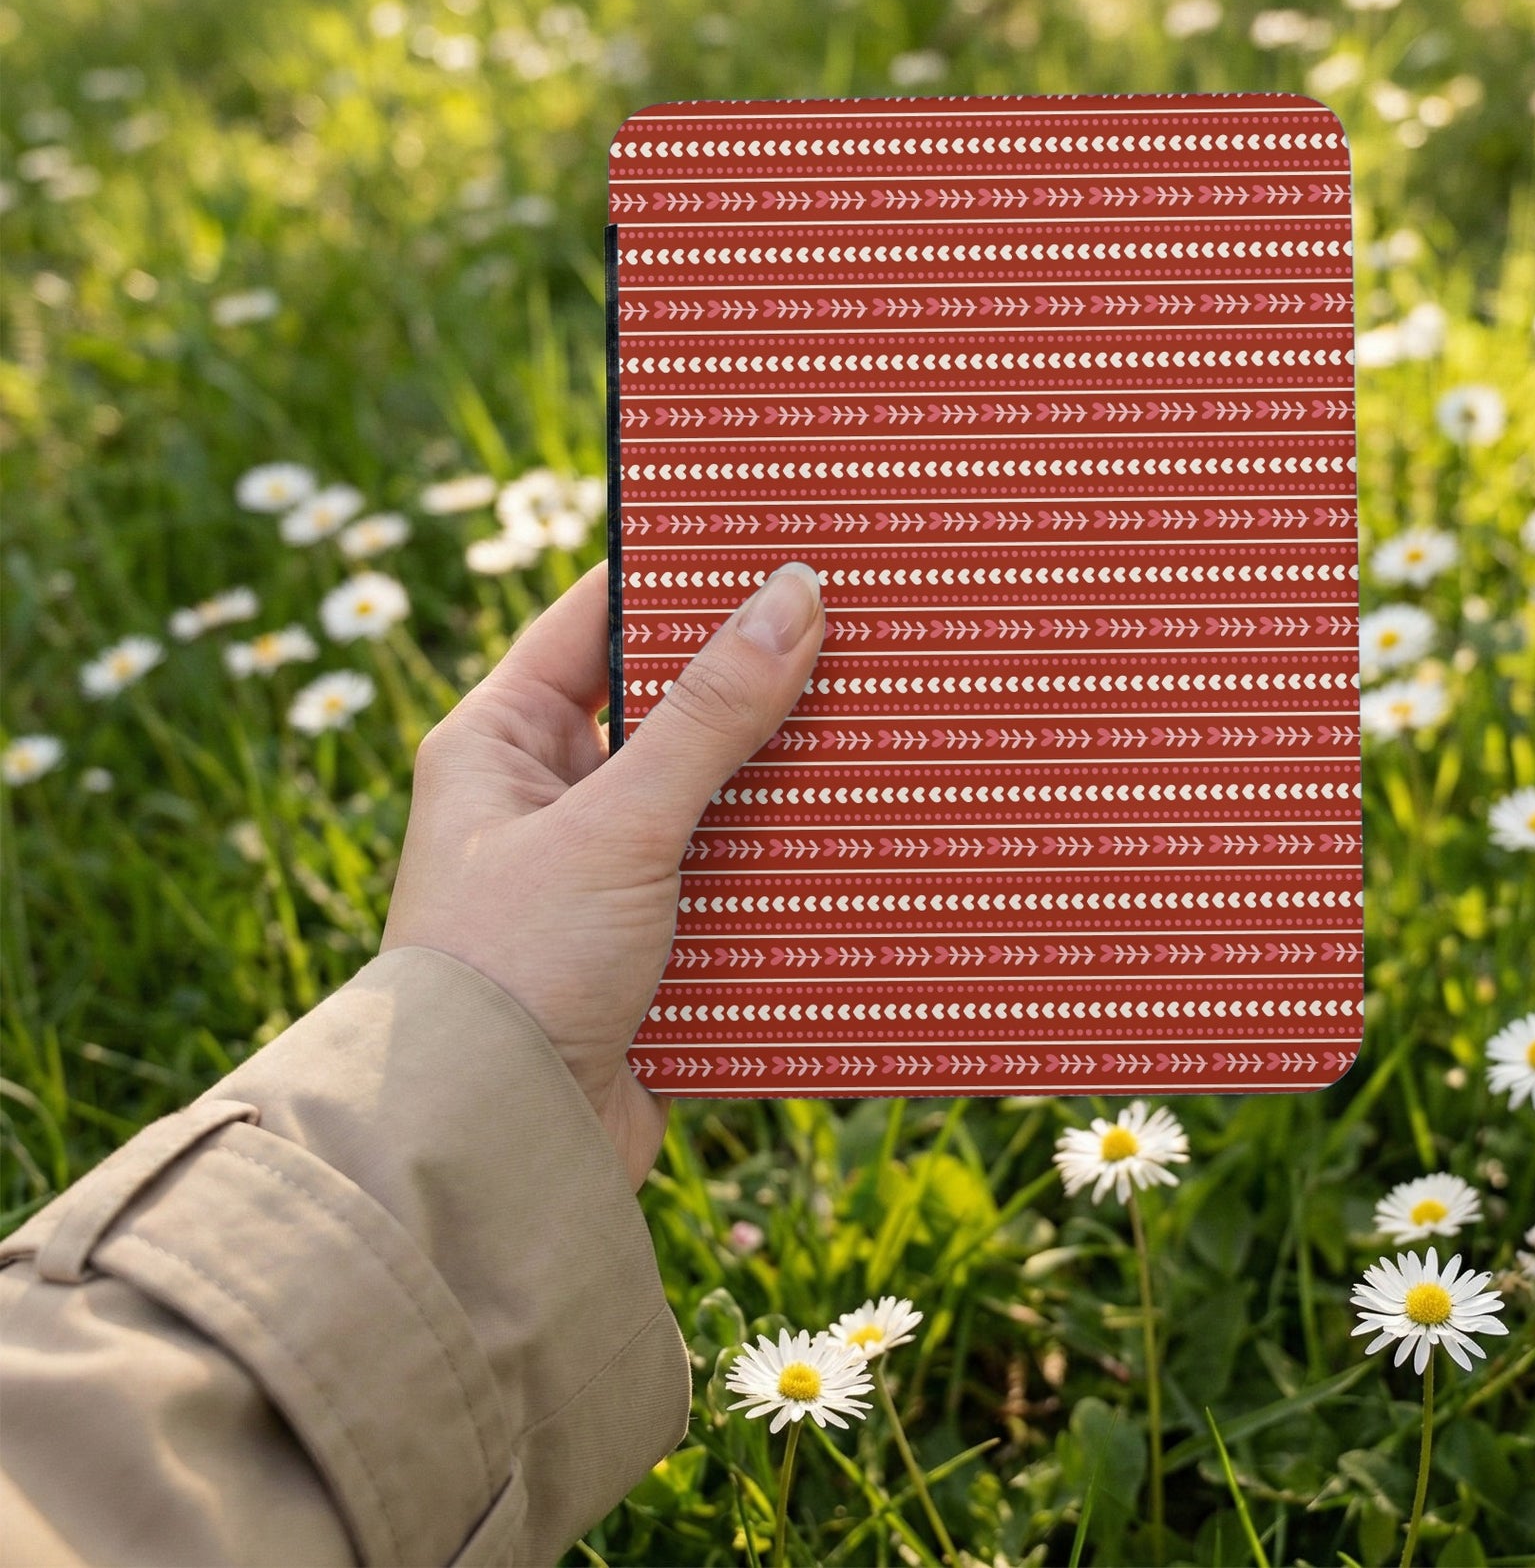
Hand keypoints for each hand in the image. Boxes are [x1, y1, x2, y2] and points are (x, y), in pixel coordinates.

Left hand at [382, 558, 825, 1187]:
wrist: (491, 1159)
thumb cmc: (512, 969)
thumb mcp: (617, 824)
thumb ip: (709, 713)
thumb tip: (795, 592)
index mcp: (501, 740)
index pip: (598, 615)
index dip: (681, 568)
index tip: (776, 531)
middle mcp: (548, 799)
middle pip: (670, 706)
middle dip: (759, 677)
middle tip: (861, 622)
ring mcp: (603, 878)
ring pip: (715, 798)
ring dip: (786, 777)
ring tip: (887, 719)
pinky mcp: (653, 952)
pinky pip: (734, 884)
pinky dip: (790, 866)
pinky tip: (870, 835)